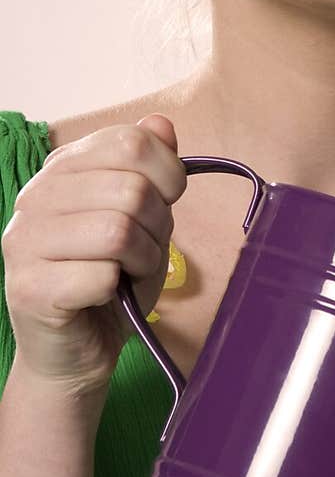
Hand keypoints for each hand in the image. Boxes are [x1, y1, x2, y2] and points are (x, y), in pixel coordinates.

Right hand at [1, 114, 186, 410]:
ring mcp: (24, 242)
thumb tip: (160, 124)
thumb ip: (150, 170)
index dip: (168, 173)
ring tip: (129, 272)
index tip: (168, 201)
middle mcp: (34, 198)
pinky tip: (108, 295)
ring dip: (143, 259)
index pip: (128, 141)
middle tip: (146, 250)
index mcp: (60, 170)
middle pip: (131, 189)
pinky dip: (120, 288)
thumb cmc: (111, 281)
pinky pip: (101, 275)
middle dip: (159, 226)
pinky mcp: (29, 288)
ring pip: (118, 230)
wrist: (77, 352)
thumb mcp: (143, 219)